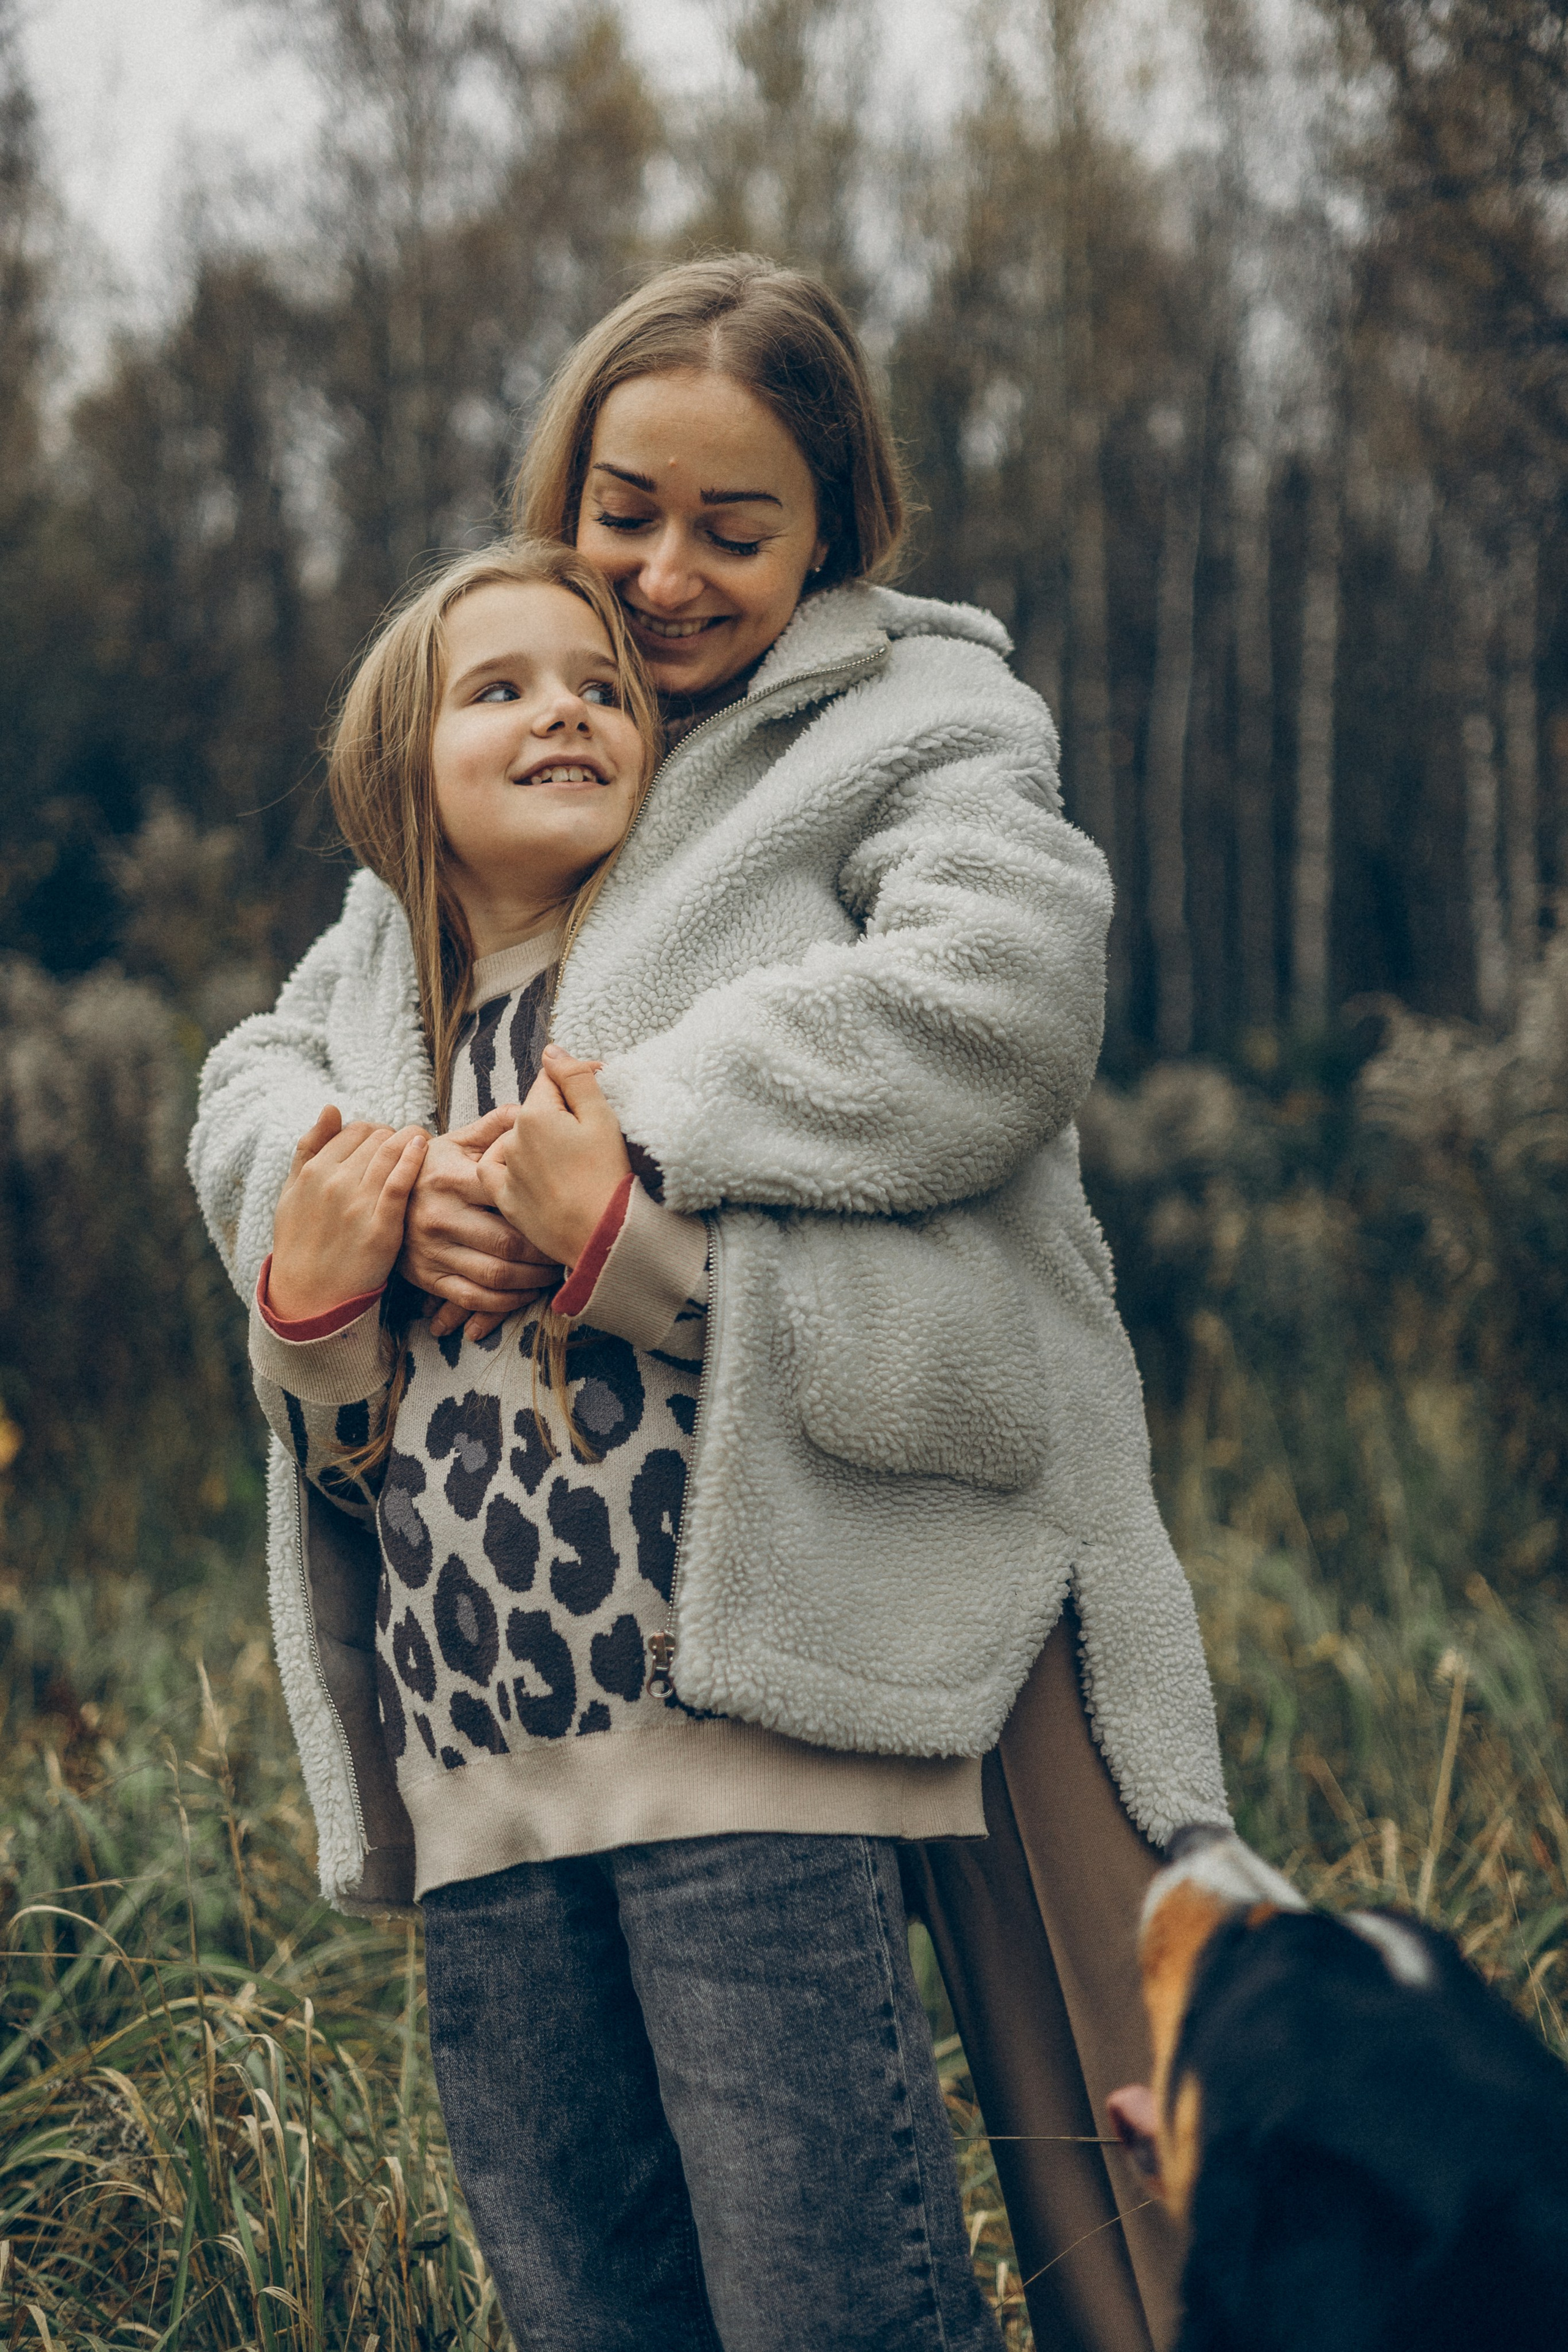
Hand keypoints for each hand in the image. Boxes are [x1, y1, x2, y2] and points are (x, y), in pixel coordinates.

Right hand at [269, 1107, 429, 1321]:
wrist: (308, 1295)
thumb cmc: (301, 1242)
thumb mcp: (291, 1192)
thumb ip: (309, 1148)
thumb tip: (331, 1107)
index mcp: (312, 1171)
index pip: (355, 1130)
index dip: (376, 1132)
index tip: (387, 1141)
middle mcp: (333, 1181)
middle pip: (377, 1137)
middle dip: (395, 1137)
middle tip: (408, 1144)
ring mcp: (356, 1203)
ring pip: (390, 1151)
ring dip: (410, 1140)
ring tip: (421, 1141)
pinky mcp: (379, 1226)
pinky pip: (399, 1181)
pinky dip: (413, 1159)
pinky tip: (423, 1148)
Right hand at [398, 1107, 564, 1339]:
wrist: (376, 1198)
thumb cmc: (429, 1168)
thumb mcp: (455, 1142)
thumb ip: (493, 1126)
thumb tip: (530, 1111)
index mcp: (450, 1179)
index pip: (507, 1198)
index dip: (544, 1211)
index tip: (568, 1213)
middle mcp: (439, 1217)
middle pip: (507, 1244)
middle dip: (545, 1254)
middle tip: (567, 1250)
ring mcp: (432, 1251)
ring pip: (495, 1276)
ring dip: (532, 1281)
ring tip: (553, 1273)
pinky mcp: (427, 1278)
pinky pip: (473, 1298)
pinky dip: (505, 1302)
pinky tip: (525, 1293)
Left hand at [478, 1046, 631, 1267]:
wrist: (604, 1237)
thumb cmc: (609, 1176)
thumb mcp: (601, 1118)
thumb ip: (574, 1077)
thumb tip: (551, 1050)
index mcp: (535, 1114)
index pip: (550, 1081)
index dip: (575, 1085)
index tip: (598, 1099)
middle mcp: (512, 1139)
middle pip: (535, 1113)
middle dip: (559, 1116)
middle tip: (591, 1138)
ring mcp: (506, 1171)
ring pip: (518, 1141)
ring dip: (538, 1143)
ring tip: (570, 1161)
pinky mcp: (506, 1200)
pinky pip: (497, 1173)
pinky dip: (511, 1168)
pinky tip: (531, 1173)